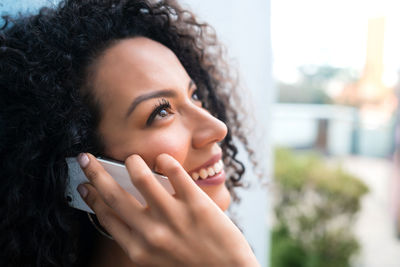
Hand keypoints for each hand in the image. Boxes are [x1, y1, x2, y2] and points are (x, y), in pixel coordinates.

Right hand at [76, 153, 258, 266]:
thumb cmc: (192, 266)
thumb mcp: (157, 260)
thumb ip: (140, 237)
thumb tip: (127, 206)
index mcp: (139, 250)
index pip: (106, 217)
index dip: (92, 197)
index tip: (84, 184)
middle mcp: (151, 233)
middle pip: (114, 195)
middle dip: (94, 173)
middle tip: (85, 157)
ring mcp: (173, 216)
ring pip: (141, 178)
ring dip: (131, 163)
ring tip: (132, 158)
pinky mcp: (196, 204)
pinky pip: (174, 173)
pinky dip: (164, 161)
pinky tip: (162, 159)